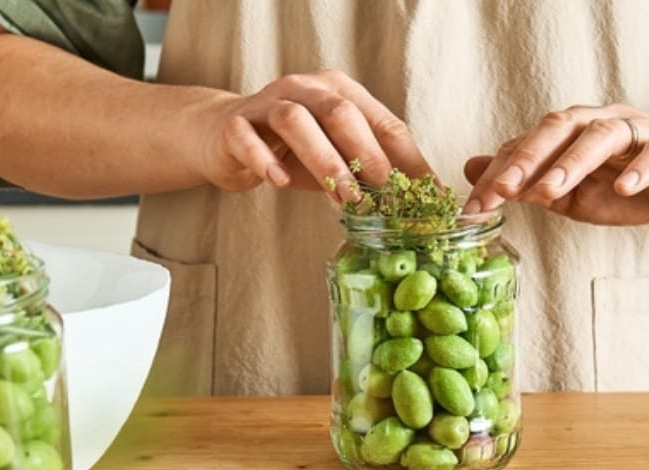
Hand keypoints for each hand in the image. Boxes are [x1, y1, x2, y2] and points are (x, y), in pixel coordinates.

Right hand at [191, 69, 432, 201]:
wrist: (224, 136)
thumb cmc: (290, 150)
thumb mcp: (337, 158)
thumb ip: (370, 172)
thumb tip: (419, 202)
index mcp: (340, 92)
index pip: (382, 121)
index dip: (406, 158)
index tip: (424, 194)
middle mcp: (306, 88)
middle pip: (341, 112)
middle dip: (366, 153)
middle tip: (383, 191)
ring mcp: (267, 103)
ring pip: (297, 121)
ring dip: (323, 160)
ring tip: (341, 196)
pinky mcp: (234, 125)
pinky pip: (246, 137)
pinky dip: (263, 159)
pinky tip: (279, 182)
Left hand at [463, 105, 648, 224]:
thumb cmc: (630, 188)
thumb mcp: (573, 195)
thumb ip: (528, 184)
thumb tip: (473, 171)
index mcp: (574, 132)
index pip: (530, 144)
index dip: (499, 173)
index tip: (474, 205)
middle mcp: (603, 123)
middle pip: (560, 126)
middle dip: (528, 157)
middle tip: (503, 189)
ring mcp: (641, 133)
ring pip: (603, 135)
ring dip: (574, 162)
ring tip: (552, 190)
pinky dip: (641, 168)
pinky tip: (624, 189)